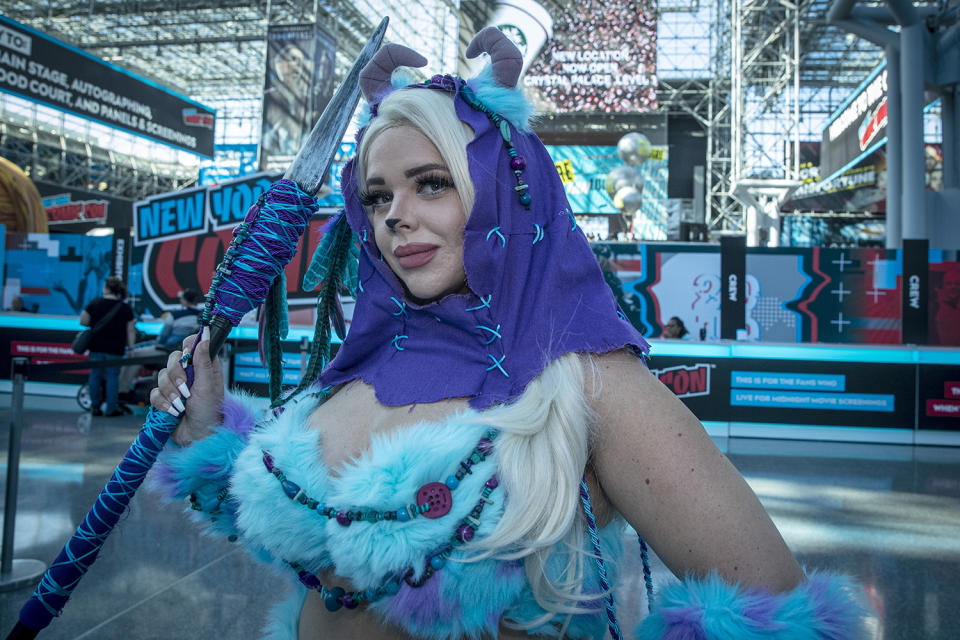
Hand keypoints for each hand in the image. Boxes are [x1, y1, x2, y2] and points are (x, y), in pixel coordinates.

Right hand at [150, 328, 224, 445]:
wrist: (199, 437)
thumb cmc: (210, 412)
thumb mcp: (209, 386)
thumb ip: (204, 361)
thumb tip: (205, 337)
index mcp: (203, 366)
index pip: (191, 344)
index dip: (186, 347)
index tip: (187, 356)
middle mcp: (189, 374)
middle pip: (172, 360)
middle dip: (176, 376)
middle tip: (186, 390)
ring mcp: (176, 386)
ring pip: (161, 377)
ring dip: (170, 392)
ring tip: (181, 405)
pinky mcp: (165, 399)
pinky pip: (154, 393)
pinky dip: (162, 403)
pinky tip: (173, 411)